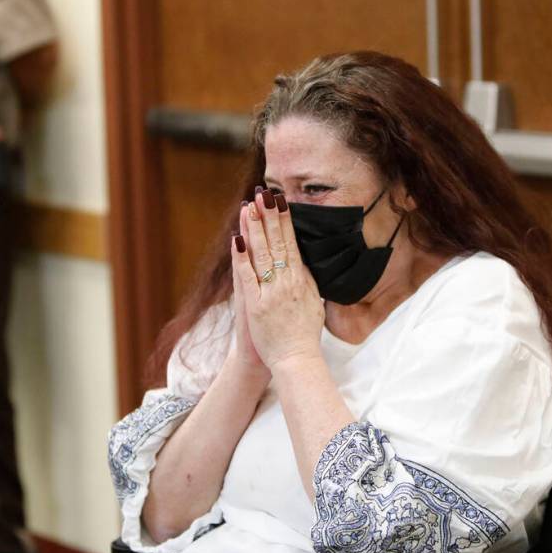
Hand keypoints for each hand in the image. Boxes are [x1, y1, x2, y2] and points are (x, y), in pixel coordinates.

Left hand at [231, 189, 324, 372]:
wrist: (296, 359)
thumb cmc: (304, 333)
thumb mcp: (314, 302)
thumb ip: (308, 281)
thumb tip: (304, 261)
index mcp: (301, 280)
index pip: (292, 243)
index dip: (285, 220)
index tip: (280, 200)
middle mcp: (287, 282)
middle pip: (278, 242)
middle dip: (269, 216)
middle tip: (264, 193)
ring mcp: (271, 293)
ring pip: (262, 254)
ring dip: (255, 228)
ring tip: (250, 206)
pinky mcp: (256, 305)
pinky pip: (247, 276)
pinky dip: (241, 257)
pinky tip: (237, 239)